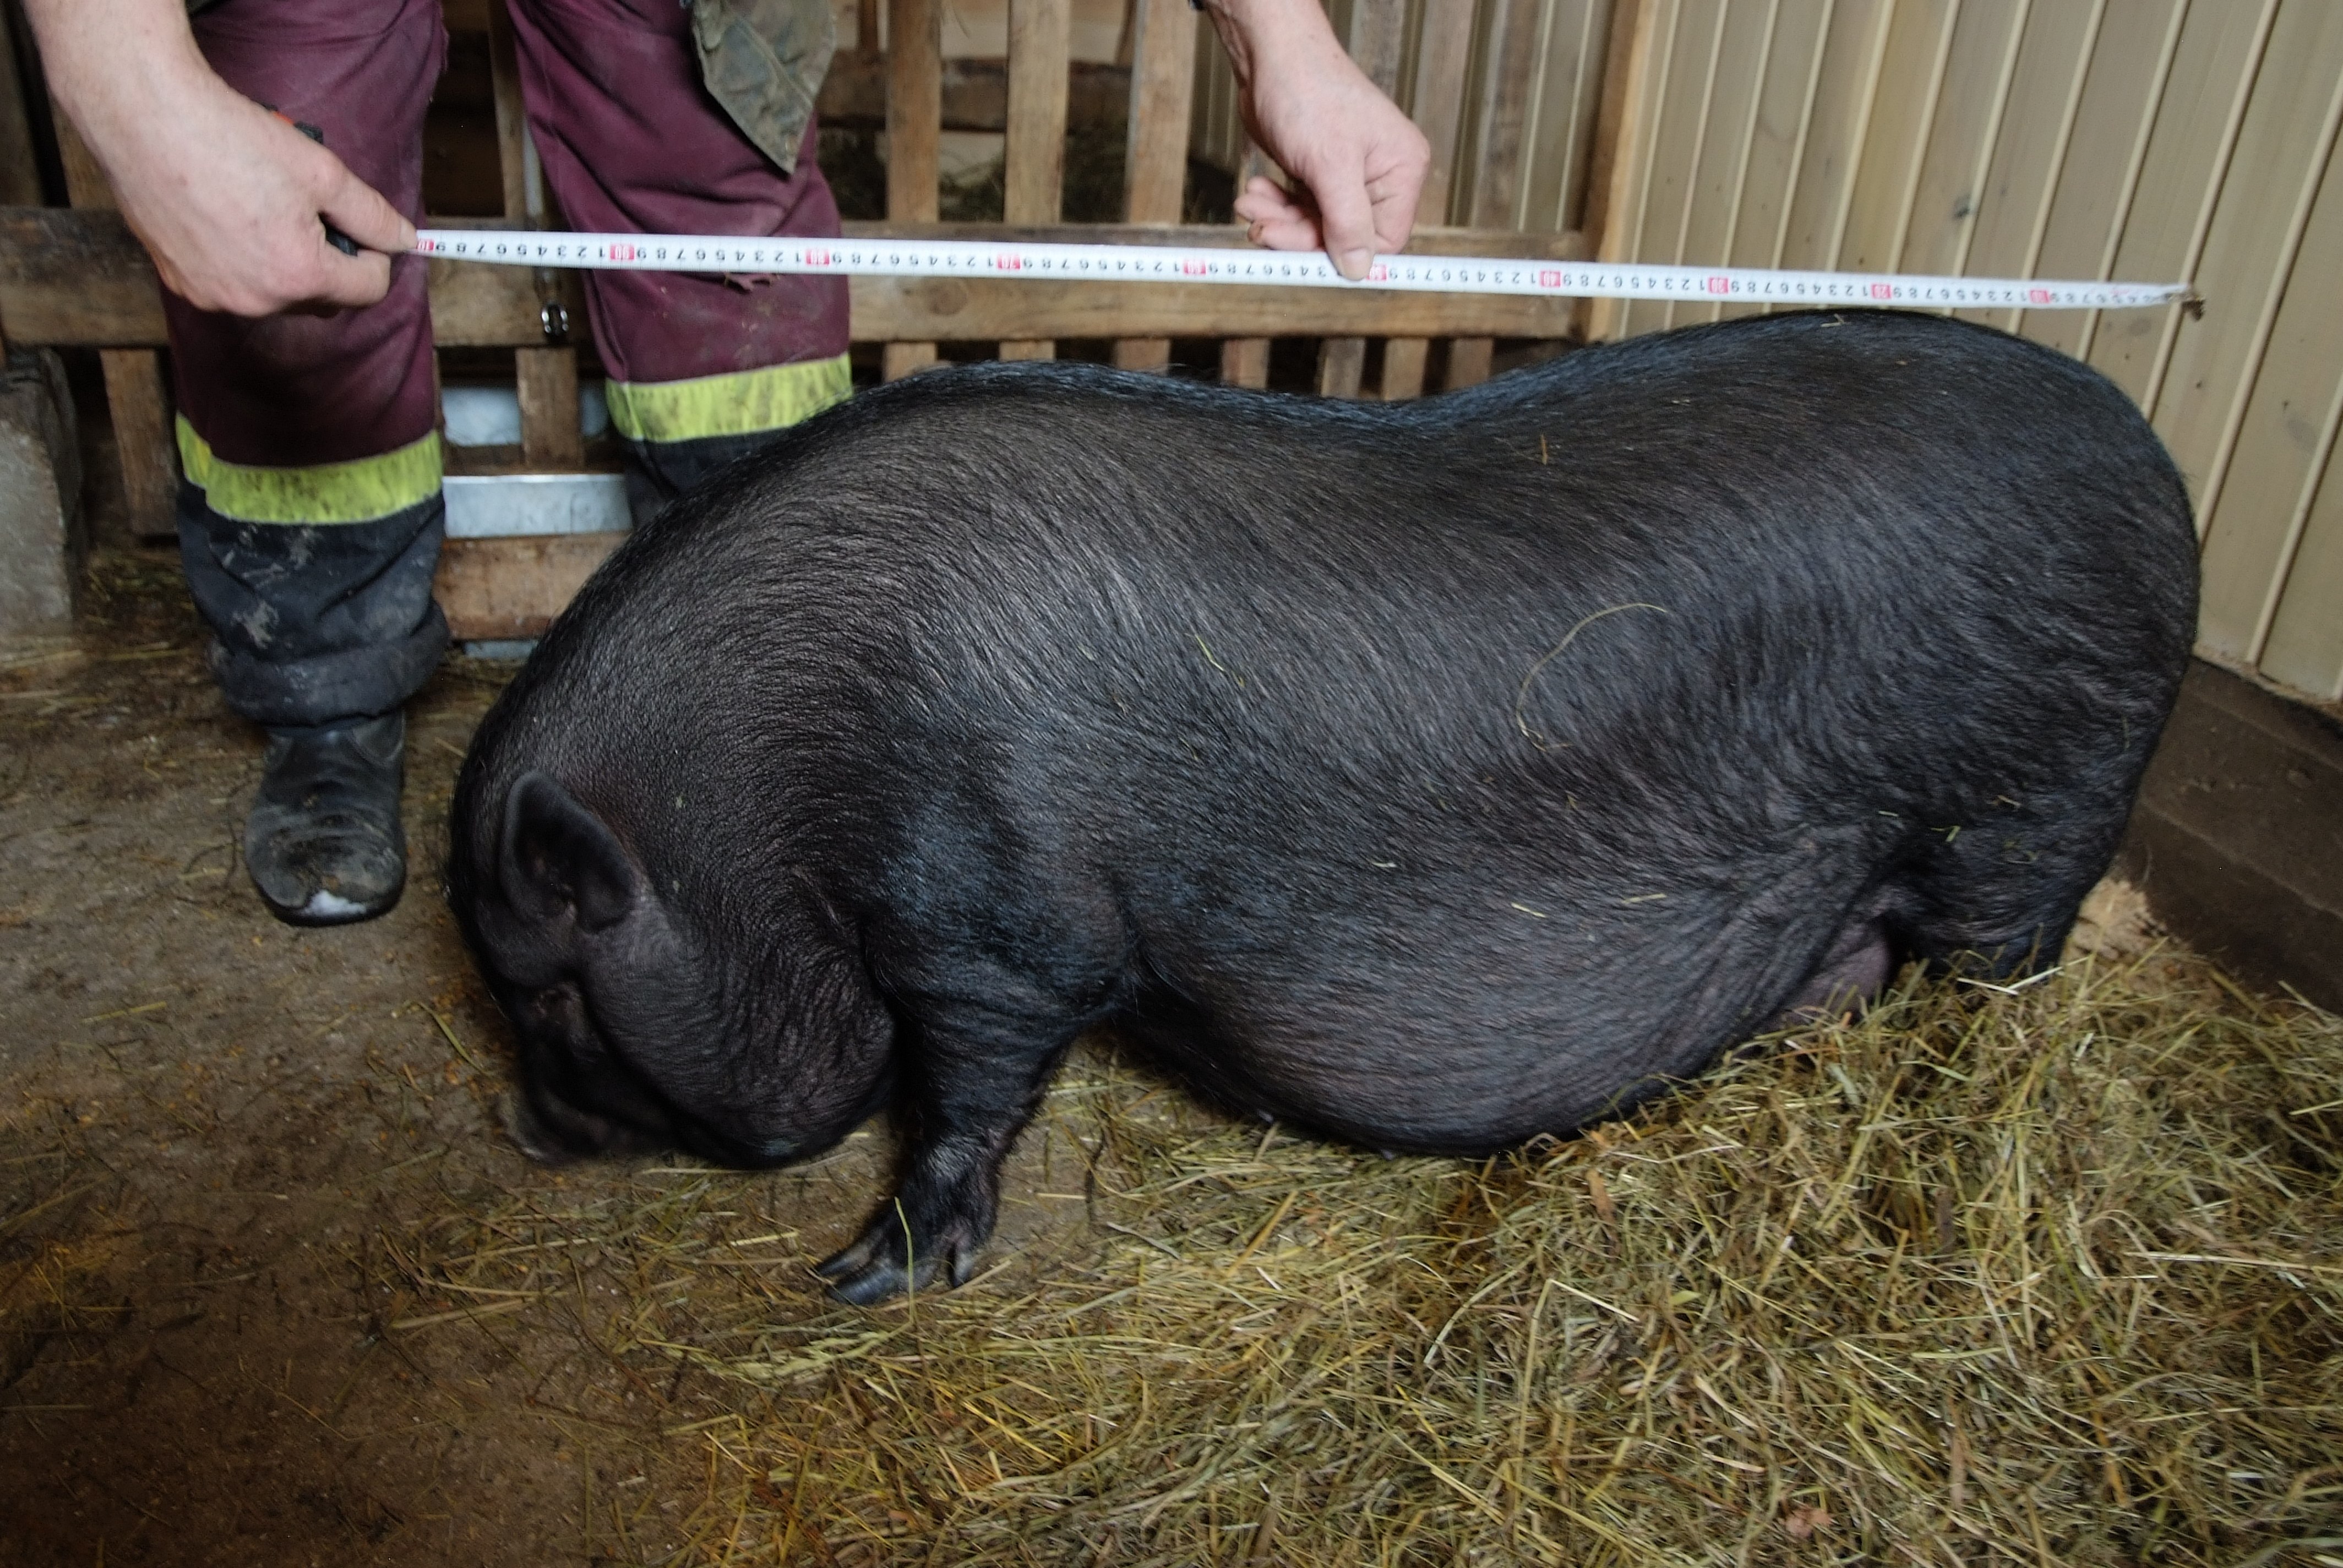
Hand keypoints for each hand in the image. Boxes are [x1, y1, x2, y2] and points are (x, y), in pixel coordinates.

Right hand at [23, 0, 412, 315]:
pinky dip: (241, 261)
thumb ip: (372, 215)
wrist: (144, 119)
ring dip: (284, 263)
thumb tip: (406, 240)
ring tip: (264, 209)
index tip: (362, 228)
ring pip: (275, 294)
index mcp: (299, 275)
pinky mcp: (180, 284)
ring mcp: (214, 296)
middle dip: (329, 262)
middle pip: (322, 296)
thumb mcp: (323, 172)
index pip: (369, 290)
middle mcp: (257, 300)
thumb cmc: (231, 139)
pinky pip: (231, 285)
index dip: (376, 256)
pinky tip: (226, 216)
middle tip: (309, 211)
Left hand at [1203, 0, 1430, 279]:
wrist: (1270, 57)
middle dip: (1297, 234)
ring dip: (1279, 222)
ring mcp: (1349, 176)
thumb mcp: (1331, 164)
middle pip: (1344, 237)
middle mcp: (1381, 176)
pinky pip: (1300, 209)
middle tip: (1263, 228)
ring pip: (1316, 226)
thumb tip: (1359, 268)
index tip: (1305, 258)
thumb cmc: (1308, 92)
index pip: (1385, 240)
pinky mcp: (1319, 174)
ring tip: (1251, 204)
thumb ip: (1347, 221)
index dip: (1343, 254)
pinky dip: (1275, 207)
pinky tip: (1255, 194)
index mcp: (1402, 171)